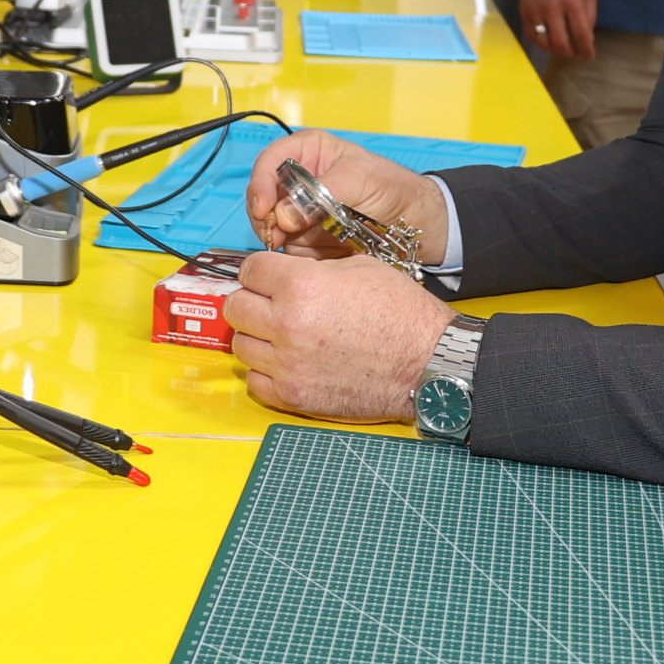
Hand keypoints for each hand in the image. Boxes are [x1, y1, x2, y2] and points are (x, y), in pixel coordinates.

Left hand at [226, 250, 455, 422]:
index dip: (260, 271)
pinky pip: (255, 381)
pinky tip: (286, 363)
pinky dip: (265, 372)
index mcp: (301, 285)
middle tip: (270, 304)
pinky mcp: (293, 395)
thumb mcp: (359, 268)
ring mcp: (287, 363)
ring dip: (256, 337)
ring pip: (240, 345)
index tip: (266, 278)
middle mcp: (286, 323)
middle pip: (236, 307)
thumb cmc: (401, 314)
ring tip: (280, 335)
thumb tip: (285, 275)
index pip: (249, 269)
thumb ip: (312, 269)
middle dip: (252, 301)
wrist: (427, 363)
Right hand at [244, 129, 450, 264]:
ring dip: (284, 241)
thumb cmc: (393, 188)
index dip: (260, 184)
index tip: (263, 208)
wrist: (417, 224)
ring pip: (273, 228)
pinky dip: (301, 256)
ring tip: (308, 246)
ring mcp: (301, 212)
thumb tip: (284, 216)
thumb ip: (321, 193)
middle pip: (263, 199)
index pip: (270, 162)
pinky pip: (291, 250)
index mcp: (308, 153)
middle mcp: (299, 182)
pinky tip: (320, 255)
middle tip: (278, 236)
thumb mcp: (360, 178)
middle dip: (267, 218)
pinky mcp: (308, 238)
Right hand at [519, 0, 597, 59]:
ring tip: (563, 50)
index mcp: (572, 2)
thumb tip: (588, 35)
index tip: (590, 56)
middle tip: (576, 54)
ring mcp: (536, 11)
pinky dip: (541, 43)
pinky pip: (531, 35)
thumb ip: (590, 11)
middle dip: (572, 53)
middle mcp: (553, 9)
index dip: (587, 50)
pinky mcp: (524, 11)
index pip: (581, 34)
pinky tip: (548, 42)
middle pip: (562, 43)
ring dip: (556, 51)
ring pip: (545, 42)